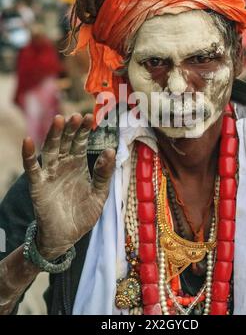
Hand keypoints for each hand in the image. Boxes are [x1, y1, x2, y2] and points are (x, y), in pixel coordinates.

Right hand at [22, 114, 115, 259]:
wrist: (66, 237)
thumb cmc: (83, 214)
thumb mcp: (99, 193)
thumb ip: (104, 173)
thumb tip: (110, 150)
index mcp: (78, 164)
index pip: (80, 142)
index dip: (84, 130)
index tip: (90, 117)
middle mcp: (63, 165)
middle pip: (65, 141)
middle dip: (70, 129)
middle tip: (76, 115)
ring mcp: (50, 174)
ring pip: (50, 149)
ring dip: (53, 135)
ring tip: (59, 120)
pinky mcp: (38, 185)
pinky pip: (31, 168)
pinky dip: (28, 154)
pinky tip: (28, 140)